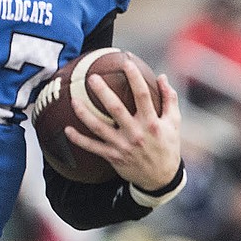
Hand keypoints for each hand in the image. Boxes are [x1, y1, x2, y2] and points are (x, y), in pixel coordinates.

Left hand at [65, 60, 181, 190]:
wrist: (161, 178)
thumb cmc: (167, 146)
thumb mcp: (174, 123)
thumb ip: (169, 99)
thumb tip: (163, 77)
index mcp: (152, 122)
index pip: (143, 95)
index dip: (135, 78)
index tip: (126, 62)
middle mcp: (136, 133)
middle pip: (116, 109)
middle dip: (103, 92)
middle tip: (92, 78)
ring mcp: (122, 146)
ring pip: (99, 128)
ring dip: (84, 114)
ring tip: (72, 99)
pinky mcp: (112, 156)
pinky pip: (92, 147)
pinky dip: (78, 139)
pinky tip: (66, 129)